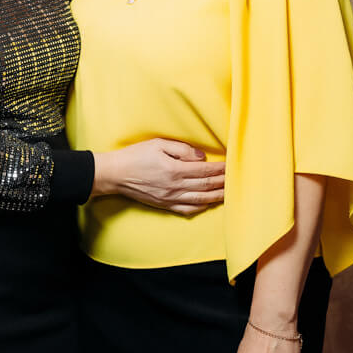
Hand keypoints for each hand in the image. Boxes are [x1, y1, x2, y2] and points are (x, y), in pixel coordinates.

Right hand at [92, 138, 224, 214]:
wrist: (115, 174)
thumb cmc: (135, 156)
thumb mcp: (158, 144)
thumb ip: (182, 149)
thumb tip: (201, 157)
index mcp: (174, 169)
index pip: (204, 171)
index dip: (220, 169)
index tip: (231, 165)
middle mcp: (175, 186)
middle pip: (206, 186)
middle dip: (223, 182)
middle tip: (237, 179)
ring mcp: (170, 198)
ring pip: (200, 199)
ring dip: (217, 196)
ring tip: (230, 193)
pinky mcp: (164, 205)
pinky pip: (187, 209)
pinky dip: (201, 207)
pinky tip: (208, 203)